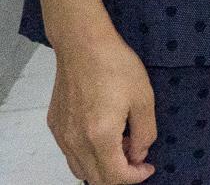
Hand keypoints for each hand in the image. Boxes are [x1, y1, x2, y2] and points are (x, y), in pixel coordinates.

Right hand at [47, 26, 155, 182]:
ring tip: (122, 143)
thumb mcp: (144, 99)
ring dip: (102, 166)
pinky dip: (88, 154)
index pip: (114, 177)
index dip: (135, 178)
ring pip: (80, 168)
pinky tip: (104, 133)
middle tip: (137, 157)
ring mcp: (62, 135)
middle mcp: (75, 142)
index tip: (148, 167)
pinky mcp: (55, 125)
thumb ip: (145, 133)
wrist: (83, 45)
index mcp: (100, 137)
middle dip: (119, 175)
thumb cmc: (116, 66)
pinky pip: (70, 153)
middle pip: (95, 178)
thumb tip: (139, 155)